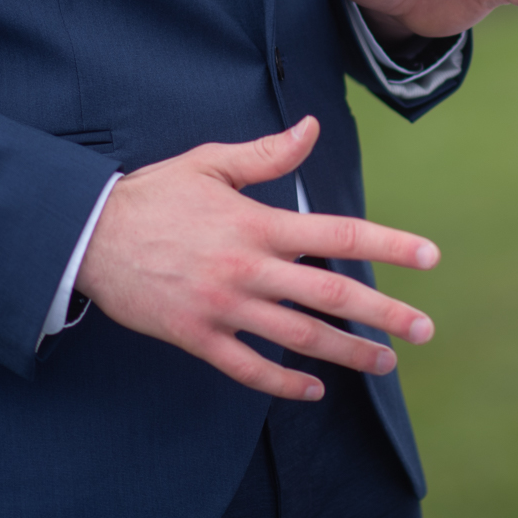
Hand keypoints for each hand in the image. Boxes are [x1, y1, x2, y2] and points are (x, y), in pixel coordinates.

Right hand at [74, 117, 439, 399]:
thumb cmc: (154, 195)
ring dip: (348, 354)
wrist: (88, 236)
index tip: (429, 258)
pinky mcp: (197, 337)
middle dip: (384, 314)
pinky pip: (248, 369)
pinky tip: (314, 390)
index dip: (389, 246)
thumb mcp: (211, 164)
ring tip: (385, 363)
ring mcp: (224, 308)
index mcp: (258, 223)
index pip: (338, 236)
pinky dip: (284, 383)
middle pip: (331, 296)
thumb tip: (313, 128)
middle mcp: (249, 268)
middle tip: (425, 330)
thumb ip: (269, 153)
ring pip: (299, 338)